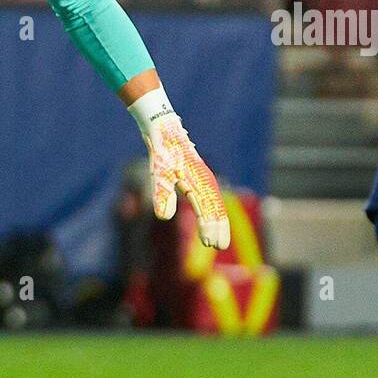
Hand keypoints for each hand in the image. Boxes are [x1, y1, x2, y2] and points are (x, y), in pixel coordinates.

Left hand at [143, 113, 229, 249]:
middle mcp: (206, 181)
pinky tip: (211, 222)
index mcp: (199, 181)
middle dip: (218, 228)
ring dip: (218, 223)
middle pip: (216, 209)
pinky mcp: (201, 179)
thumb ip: (162, 194)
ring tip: (217, 242)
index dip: (208, 227)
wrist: (165, 130)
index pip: (207, 209)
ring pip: (216, 205)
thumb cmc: (163, 152)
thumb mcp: (159, 174)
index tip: (209, 244)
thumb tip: (163, 217)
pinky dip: (214, 213)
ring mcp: (205, 179)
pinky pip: (212, 199)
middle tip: (218, 247)